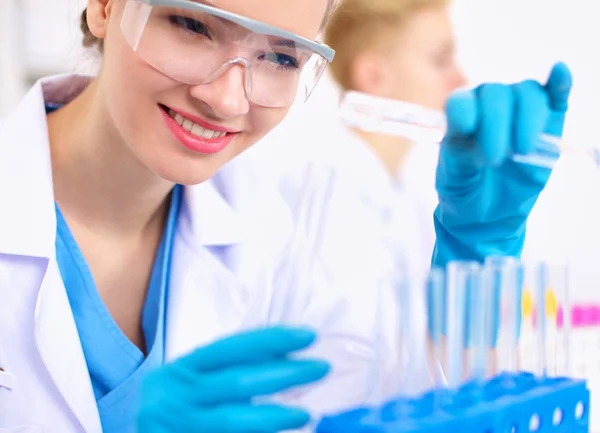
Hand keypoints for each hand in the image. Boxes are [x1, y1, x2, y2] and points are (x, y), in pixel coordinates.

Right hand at [136, 326, 329, 432]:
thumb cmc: (176, 405)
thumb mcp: (191, 380)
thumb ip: (229, 369)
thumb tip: (287, 358)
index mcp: (181, 369)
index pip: (230, 347)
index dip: (270, 340)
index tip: (308, 336)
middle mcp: (177, 396)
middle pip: (237, 382)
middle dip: (283, 374)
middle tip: (321, 368)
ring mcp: (179, 427)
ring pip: (232, 420)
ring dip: (274, 416)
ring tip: (306, 413)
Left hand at [432, 62, 572, 265]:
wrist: (488, 214)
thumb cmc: (464, 190)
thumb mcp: (454, 176)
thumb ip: (459, 152)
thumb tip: (467, 125)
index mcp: (461, 114)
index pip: (462, 101)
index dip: (465, 111)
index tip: (466, 130)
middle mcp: (488, 104)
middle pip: (496, 94)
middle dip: (496, 125)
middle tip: (494, 159)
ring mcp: (519, 109)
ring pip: (526, 93)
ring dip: (526, 119)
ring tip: (521, 150)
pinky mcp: (549, 119)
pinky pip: (555, 93)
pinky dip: (560, 82)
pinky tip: (560, 72)